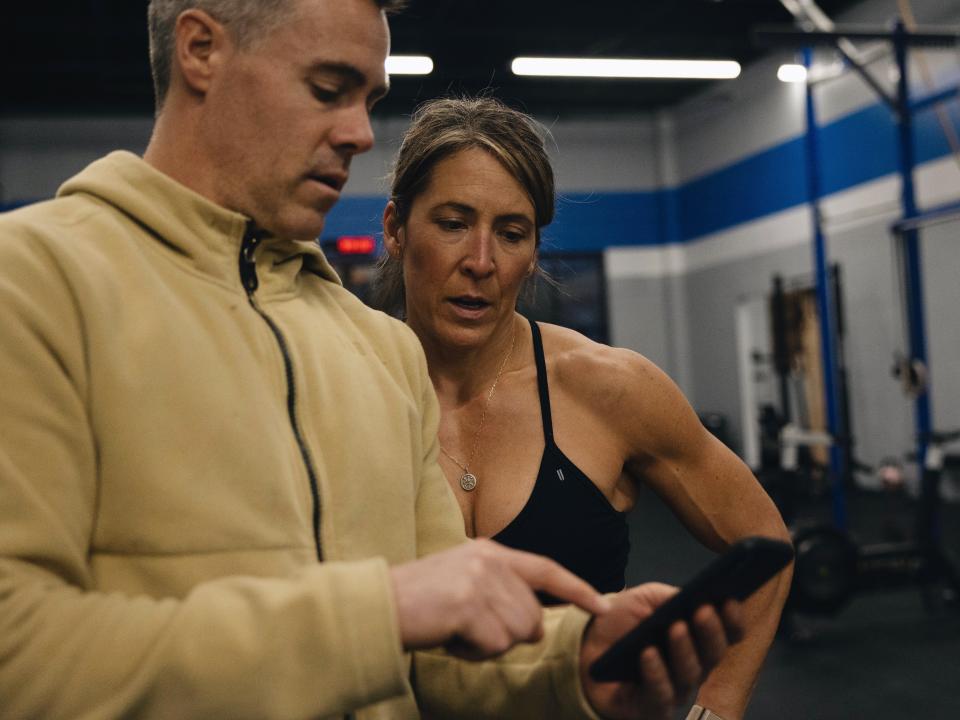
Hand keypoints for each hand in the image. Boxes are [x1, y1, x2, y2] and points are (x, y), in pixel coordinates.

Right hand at [390, 538, 610, 659]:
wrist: (378, 605)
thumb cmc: (418, 602)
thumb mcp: (464, 583)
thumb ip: (501, 594)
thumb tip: (535, 626)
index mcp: (490, 552)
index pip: (546, 569)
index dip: (578, 589)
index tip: (603, 604)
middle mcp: (490, 561)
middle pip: (532, 615)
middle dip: (507, 633)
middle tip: (467, 627)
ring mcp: (480, 581)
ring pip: (516, 633)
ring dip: (488, 645)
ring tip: (455, 630)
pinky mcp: (470, 604)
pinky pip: (493, 646)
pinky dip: (472, 652)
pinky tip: (449, 637)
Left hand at [580, 583, 743, 719]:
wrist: (586, 646)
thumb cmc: (622, 621)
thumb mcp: (646, 599)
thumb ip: (670, 596)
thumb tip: (694, 595)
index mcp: (699, 640)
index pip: (727, 634)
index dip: (732, 619)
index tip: (730, 599)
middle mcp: (694, 667)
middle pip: (714, 655)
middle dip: (710, 631)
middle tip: (703, 610)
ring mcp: (675, 691)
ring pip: (691, 674)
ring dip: (684, 649)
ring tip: (676, 627)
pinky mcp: (653, 710)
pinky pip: (660, 695)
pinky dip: (656, 673)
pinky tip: (648, 653)